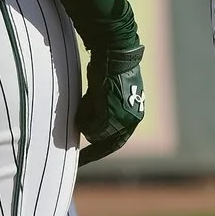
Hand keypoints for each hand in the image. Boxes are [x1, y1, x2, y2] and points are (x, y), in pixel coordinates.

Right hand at [77, 40, 145, 163]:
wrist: (115, 56)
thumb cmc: (109, 71)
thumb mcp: (110, 95)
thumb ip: (104, 112)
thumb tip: (90, 128)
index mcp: (134, 116)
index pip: (117, 142)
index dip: (101, 151)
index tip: (87, 159)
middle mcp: (131, 121)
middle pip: (106, 144)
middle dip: (92, 148)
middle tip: (80, 158)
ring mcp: (121, 119)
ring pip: (95, 135)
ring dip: (86, 123)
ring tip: (86, 102)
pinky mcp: (110, 114)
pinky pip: (90, 127)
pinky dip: (83, 118)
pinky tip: (86, 101)